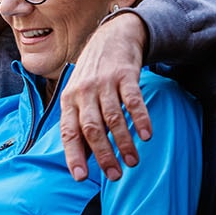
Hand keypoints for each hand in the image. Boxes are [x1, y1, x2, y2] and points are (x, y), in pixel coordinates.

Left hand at [59, 12, 151, 180]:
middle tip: (115, 175)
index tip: (80, 176)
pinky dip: (140, 118)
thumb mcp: (78, 96)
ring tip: (133, 162)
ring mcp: (104, 83)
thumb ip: (79, 123)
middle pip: (91, 128)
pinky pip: (132, 100)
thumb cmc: (92, 75)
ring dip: (124, 142)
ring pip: (112, 117)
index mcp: (68, 101)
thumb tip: (81, 158)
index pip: (68, 132)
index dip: (73, 155)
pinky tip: (147, 135)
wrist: (111, 38)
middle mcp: (83, 92)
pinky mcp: (124, 75)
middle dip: (103, 154)